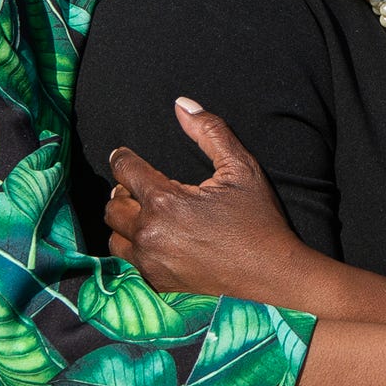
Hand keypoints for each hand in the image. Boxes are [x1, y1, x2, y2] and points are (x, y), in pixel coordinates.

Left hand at [105, 99, 314, 298]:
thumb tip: (181, 104)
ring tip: (143, 213)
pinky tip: (154, 239)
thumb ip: (209, 131)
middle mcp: (150, 233)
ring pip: (115, 236)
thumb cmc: (259, 219)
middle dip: (123, 191)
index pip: (125, 170)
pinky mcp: (158, 282)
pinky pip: (129, 261)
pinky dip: (135, 247)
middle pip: (113, 205)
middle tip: (138, 187)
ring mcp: (151, 262)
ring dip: (125, 222)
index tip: (123, 155)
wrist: (272, 274)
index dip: (123, 158)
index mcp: (164, 201)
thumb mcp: (241, 167)